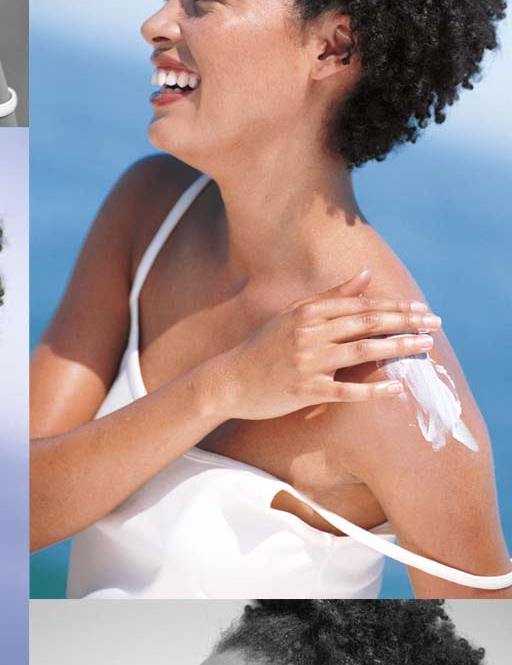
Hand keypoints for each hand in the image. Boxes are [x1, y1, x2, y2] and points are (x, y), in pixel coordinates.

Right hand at [203, 269, 434, 421]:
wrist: (230, 380)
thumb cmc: (264, 347)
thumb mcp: (293, 314)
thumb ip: (331, 295)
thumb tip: (366, 274)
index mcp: (307, 313)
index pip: (359, 306)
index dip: (394, 307)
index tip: (422, 309)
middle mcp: (308, 333)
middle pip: (365, 324)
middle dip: (404, 322)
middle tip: (435, 323)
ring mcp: (307, 362)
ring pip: (361, 351)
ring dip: (397, 348)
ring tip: (425, 347)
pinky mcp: (305, 389)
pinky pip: (346, 390)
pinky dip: (374, 389)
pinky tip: (397, 387)